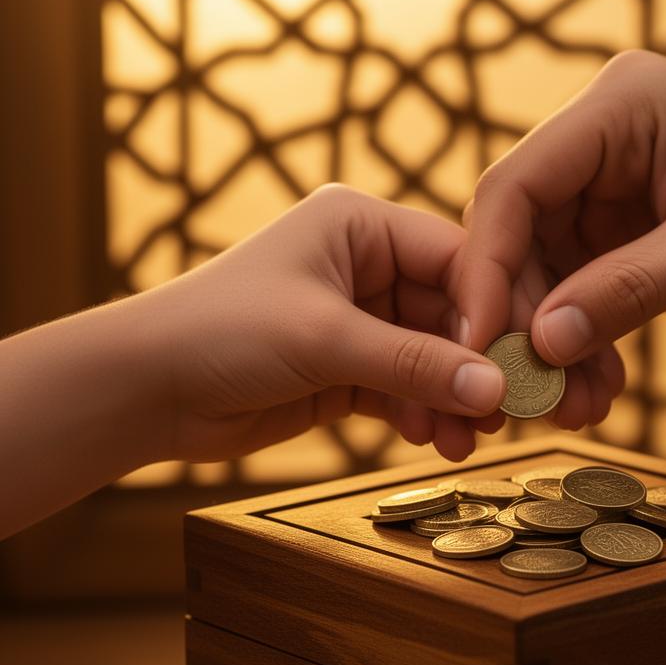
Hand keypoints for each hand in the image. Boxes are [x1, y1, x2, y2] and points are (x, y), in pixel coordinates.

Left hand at [148, 185, 506, 462]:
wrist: (145, 389)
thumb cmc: (221, 331)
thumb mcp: (326, 338)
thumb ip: (415, 363)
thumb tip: (495, 389)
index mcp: (359, 225)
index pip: (454, 259)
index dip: (490, 309)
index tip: (520, 359)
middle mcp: (364, 265)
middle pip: (448, 313)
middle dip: (474, 364)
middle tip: (507, 409)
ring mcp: (357, 318)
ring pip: (430, 356)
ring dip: (451, 397)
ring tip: (468, 438)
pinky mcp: (346, 366)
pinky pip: (404, 387)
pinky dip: (422, 413)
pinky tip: (433, 439)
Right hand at [457, 50, 665, 367]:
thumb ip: (627, 290)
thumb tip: (542, 346)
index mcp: (620, 108)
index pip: (517, 185)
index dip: (487, 266)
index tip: (481, 342)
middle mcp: (603, 141)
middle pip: (519, 233)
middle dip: (522, 318)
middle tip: (529, 396)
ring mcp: (612, 190)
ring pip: (544, 272)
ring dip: (551, 343)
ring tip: (573, 408)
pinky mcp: (627, 235)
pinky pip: (579, 293)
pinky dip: (581, 343)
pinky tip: (595, 390)